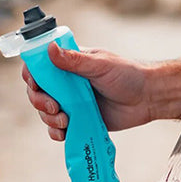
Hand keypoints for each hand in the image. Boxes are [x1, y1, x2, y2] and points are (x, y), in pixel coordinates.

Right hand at [22, 45, 151, 139]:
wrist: (148, 98)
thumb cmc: (128, 75)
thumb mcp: (101, 65)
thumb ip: (74, 60)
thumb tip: (49, 48)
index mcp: (71, 63)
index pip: (40, 66)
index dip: (32, 75)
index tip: (35, 84)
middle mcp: (68, 82)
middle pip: (38, 91)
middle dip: (39, 101)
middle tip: (54, 108)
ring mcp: (72, 102)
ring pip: (45, 111)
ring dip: (48, 118)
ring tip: (65, 120)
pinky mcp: (79, 119)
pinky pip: (58, 128)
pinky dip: (55, 131)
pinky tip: (63, 133)